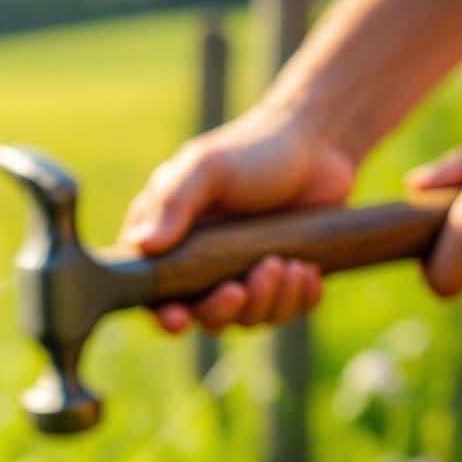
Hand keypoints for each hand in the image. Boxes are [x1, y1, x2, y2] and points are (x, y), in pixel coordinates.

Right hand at [120, 104, 356, 333]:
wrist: (317, 144)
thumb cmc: (252, 150)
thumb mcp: (206, 168)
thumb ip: (174, 204)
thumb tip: (143, 246)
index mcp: (169, 240)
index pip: (154, 294)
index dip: (164, 314)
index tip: (180, 317)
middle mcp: (201, 265)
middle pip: (203, 316)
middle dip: (224, 309)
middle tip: (244, 285)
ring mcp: (242, 274)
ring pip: (248, 318)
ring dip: (269, 300)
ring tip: (288, 263)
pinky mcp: (281, 280)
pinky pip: (285, 311)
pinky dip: (297, 298)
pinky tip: (306, 269)